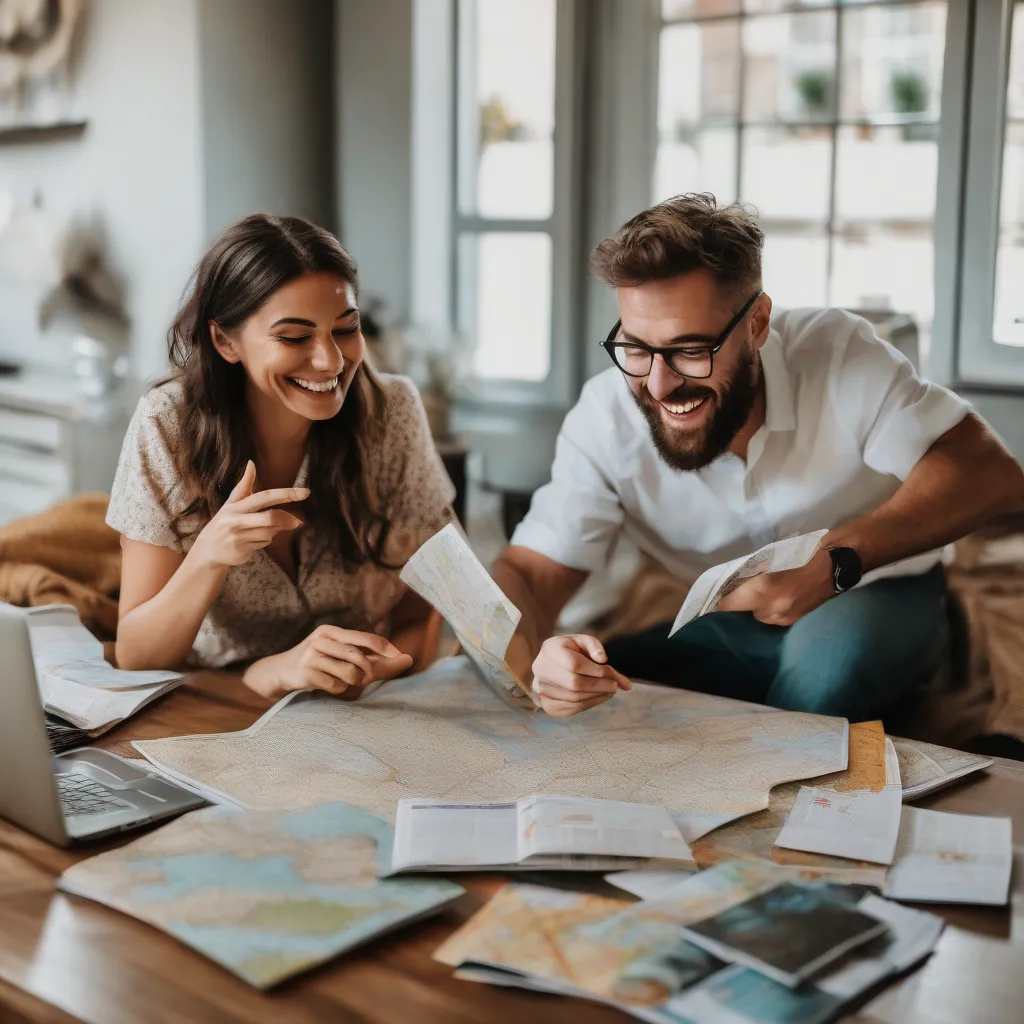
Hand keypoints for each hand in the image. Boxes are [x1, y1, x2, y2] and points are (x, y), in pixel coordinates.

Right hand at [190, 460, 308, 569]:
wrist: (208, 550)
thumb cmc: (224, 522)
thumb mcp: (231, 503)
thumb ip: (244, 485)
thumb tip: (251, 463)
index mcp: (235, 507)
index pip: (264, 497)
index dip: (286, 494)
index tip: (305, 492)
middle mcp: (236, 521)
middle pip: (270, 518)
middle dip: (286, 520)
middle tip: (298, 522)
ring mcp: (238, 538)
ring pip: (269, 533)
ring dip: (274, 531)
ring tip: (264, 530)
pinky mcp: (242, 552)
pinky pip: (264, 543)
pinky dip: (265, 540)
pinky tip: (253, 541)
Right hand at [243, 625, 413, 700]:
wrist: (281, 671)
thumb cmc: (321, 663)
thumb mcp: (343, 655)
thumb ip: (374, 659)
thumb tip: (408, 660)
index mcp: (332, 631)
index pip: (365, 638)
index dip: (385, 648)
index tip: (401, 657)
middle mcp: (321, 639)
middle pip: (358, 656)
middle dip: (367, 670)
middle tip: (366, 676)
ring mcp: (312, 655)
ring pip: (349, 672)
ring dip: (352, 681)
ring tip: (342, 679)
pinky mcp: (306, 673)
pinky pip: (336, 685)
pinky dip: (338, 688)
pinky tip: (328, 684)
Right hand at [530, 634, 631, 717]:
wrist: (553, 664)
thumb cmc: (571, 651)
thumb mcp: (582, 640)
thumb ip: (594, 645)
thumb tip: (602, 659)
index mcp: (549, 649)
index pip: (574, 664)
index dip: (596, 671)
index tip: (613, 674)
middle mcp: (540, 668)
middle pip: (573, 683)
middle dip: (599, 686)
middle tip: (615, 685)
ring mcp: (541, 688)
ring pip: (573, 698)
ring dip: (596, 696)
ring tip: (610, 691)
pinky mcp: (546, 703)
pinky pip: (570, 708)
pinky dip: (589, 704)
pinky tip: (599, 697)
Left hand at [716, 548, 833, 625]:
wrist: (843, 562)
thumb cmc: (807, 551)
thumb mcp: (773, 556)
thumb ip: (751, 571)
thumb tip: (734, 580)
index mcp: (766, 591)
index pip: (730, 603)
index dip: (721, 599)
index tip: (716, 593)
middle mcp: (774, 610)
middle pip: (744, 612)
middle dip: (743, 600)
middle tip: (745, 585)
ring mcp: (787, 619)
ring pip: (761, 616)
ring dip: (759, 605)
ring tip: (767, 589)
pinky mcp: (798, 621)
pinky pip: (776, 617)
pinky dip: (774, 608)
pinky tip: (781, 596)